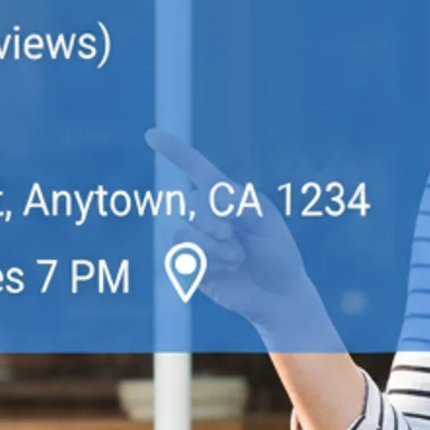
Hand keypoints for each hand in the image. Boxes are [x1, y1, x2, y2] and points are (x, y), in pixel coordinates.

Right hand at [144, 128, 339, 349]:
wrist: (278, 294)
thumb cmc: (278, 253)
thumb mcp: (268, 224)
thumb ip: (243, 205)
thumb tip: (214, 196)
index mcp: (227, 196)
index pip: (196, 169)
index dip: (175, 151)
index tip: (151, 135)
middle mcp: (209, 215)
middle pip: (189, 205)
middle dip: (210, 221)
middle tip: (231, 235)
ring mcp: (198, 240)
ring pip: (183, 235)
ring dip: (212, 248)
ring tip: (236, 258)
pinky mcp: (192, 266)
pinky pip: (183, 259)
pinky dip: (207, 265)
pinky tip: (226, 270)